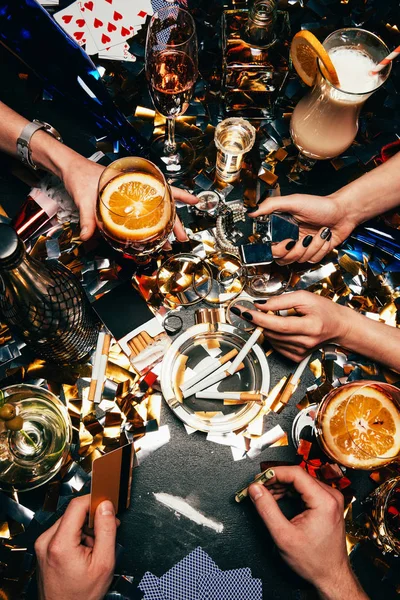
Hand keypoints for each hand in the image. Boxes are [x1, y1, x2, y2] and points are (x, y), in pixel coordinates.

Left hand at [35, 495, 116, 599]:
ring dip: (85, 529)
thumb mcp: (104, 563)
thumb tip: (106, 506)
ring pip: (69, 521)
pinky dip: (76, 536)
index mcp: (60, 543)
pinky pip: (63, 531)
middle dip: (93, 519)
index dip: (95, 501)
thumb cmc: (81, 596)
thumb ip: (106, 530)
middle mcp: (46, 541)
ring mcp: (43, 545)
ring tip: (95, 547)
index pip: (77, 505)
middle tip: (107, 531)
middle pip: (74, 513)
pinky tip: (84, 550)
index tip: (107, 505)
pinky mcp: (43, 549)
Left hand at [60, 152, 197, 241]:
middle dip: (174, 222)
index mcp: (132, 182)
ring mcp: (128, 198)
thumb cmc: (79, 176)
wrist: (68, 170)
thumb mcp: (84, 197)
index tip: (195, 202)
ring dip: (160, 228)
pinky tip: (147, 238)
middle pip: (160, 206)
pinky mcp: (120, 205)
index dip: (180, 195)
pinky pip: (137, 217)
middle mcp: (134, 190)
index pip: (162, 187)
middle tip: (182, 238)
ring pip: (151, 213)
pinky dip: (144, 228)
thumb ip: (87, 217)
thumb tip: (87, 236)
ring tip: (167, 244)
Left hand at [234, 291, 351, 361]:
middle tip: (256, 309)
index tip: (243, 311)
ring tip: (279, 317)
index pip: (278, 325)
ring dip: (267, 327)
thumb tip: (260, 305)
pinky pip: (275, 346)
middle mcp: (306, 342)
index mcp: (311, 327)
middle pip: (272, 332)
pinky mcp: (297, 357)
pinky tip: (282, 328)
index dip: (258, 318)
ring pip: (271, 339)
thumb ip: (280, 301)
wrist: (338, 327)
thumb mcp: (304, 297)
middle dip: (258, 320)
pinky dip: (273, 335)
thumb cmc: (324, 310)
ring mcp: (301, 352)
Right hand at [248, 466, 367, 599]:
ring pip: (300, 482)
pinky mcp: (327, 504)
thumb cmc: (314, 561)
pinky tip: (277, 498)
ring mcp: (330, 499)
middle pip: (298, 476)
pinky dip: (289, 492)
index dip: (273, 473)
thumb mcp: (284, 536)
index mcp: (324, 500)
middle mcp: (331, 496)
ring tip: (264, 494)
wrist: (331, 576)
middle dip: (275, 480)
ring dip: (281, 486)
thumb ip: (267, 509)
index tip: (258, 479)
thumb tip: (255, 489)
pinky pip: (305, 490)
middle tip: (257, 487)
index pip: (295, 473)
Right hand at [249, 193, 356, 263]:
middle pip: (284, 259)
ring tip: (320, 232)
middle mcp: (290, 239)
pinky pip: (313, 260)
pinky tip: (325, 236)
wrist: (344, 211)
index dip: (277, 250)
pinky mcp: (315, 252)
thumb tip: (252, 212)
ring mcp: (303, 247)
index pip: (271, 249)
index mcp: (282, 229)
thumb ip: (271, 205)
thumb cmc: (320, 204)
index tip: (287, 241)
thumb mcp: (294, 201)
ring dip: (313, 246)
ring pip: (300, 260)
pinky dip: (321, 249)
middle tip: (305, 237)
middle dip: (297, 250)